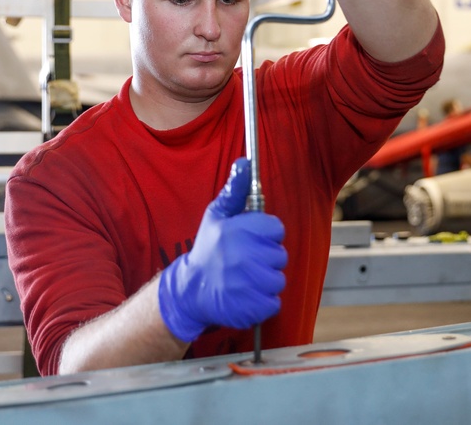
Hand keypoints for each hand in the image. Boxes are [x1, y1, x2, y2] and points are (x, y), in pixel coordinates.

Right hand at [158, 157, 287, 342]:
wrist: (190, 291)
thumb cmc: (208, 250)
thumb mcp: (217, 215)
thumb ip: (235, 190)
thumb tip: (245, 162)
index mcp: (238, 230)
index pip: (276, 229)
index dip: (266, 235)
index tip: (251, 240)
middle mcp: (244, 256)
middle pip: (280, 255)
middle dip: (266, 259)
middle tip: (246, 261)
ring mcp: (248, 283)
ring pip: (278, 279)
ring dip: (265, 281)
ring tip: (245, 279)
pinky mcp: (252, 307)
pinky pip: (274, 302)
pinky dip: (263, 302)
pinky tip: (246, 295)